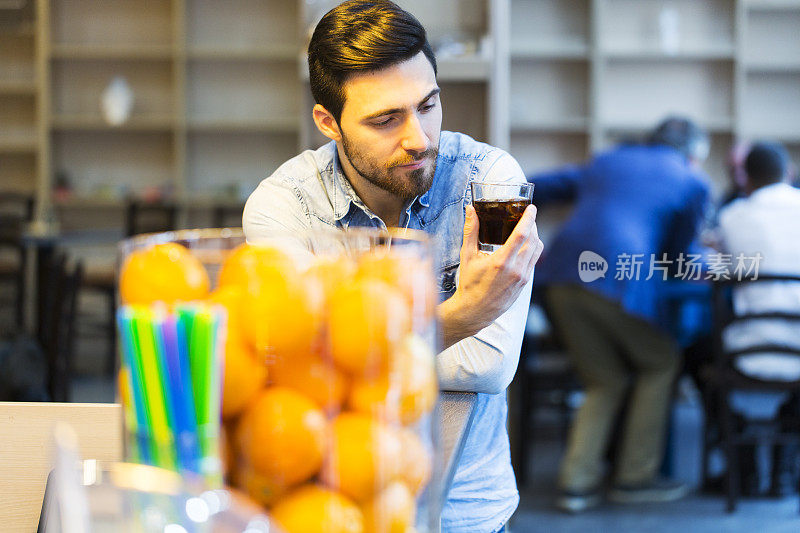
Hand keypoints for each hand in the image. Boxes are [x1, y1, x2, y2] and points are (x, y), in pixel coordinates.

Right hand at [438, 204, 542, 347]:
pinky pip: (533, 261)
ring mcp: (522, 277)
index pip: (522, 234)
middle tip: (527, 216)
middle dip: (532, 225)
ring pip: (537, 250)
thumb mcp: (467, 256)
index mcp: (501, 261)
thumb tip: (471, 211)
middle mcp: (515, 269)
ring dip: (534, 237)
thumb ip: (471, 231)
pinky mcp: (525, 283)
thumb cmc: (469, 285)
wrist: (475, 310)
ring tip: (527, 229)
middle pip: (533, 240)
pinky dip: (532, 249)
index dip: (529, 218)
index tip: (532, 208)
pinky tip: (523, 246)